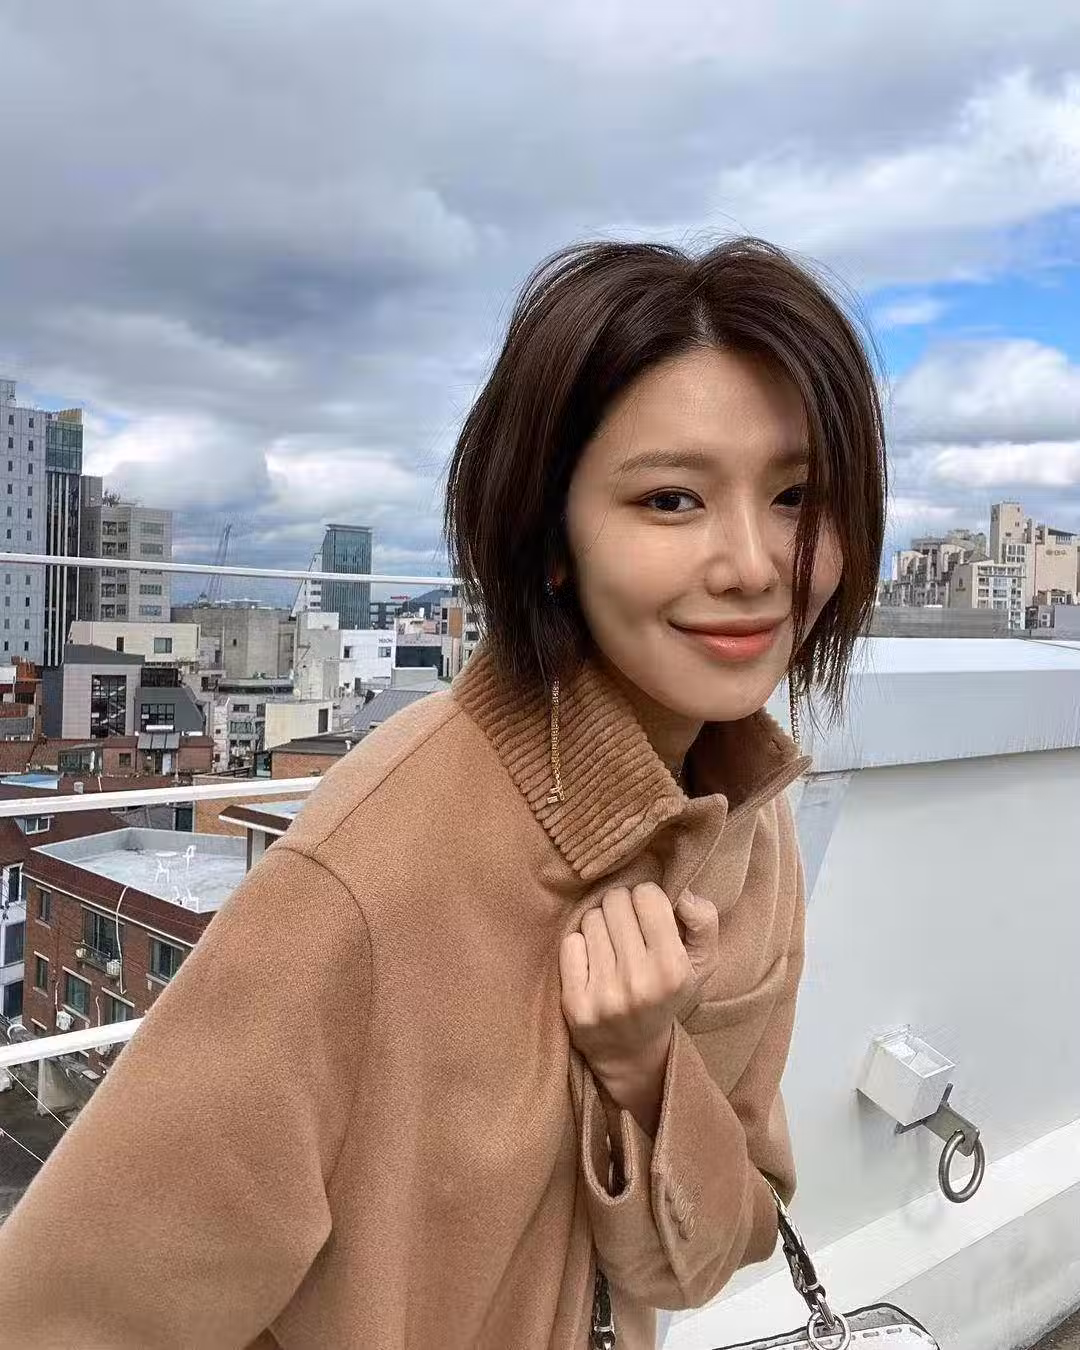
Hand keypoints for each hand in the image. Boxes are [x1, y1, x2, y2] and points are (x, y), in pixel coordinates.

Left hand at [559, 884, 719, 1130]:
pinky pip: (570, 943)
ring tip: (612, 948)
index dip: (647, 899)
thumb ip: (704, 921)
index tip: (649, 916)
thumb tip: (682, 894)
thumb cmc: (668, 995)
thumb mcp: (701, 963)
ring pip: (591, 919)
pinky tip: (592, 963)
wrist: (633, 1053)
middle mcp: (638, 982)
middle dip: (622, 908)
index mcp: (673, 969)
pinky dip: (580, 946)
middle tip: (627, 929)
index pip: (646, 895)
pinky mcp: (575, 1004)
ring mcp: (604, 995)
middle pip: (615, 902)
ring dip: (600, 926)